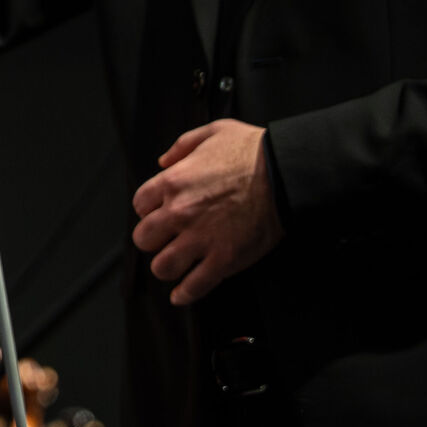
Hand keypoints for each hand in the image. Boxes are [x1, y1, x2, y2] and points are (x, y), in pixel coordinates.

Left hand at [132, 120, 282, 305]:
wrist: (286, 174)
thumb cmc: (253, 151)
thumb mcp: (213, 131)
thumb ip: (182, 146)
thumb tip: (163, 161)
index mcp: (172, 182)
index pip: (140, 205)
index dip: (149, 210)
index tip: (159, 213)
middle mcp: (179, 213)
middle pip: (144, 239)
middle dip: (153, 240)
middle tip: (166, 239)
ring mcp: (200, 239)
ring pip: (162, 266)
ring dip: (166, 266)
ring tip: (176, 264)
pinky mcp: (223, 260)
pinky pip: (194, 286)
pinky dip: (185, 294)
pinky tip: (182, 295)